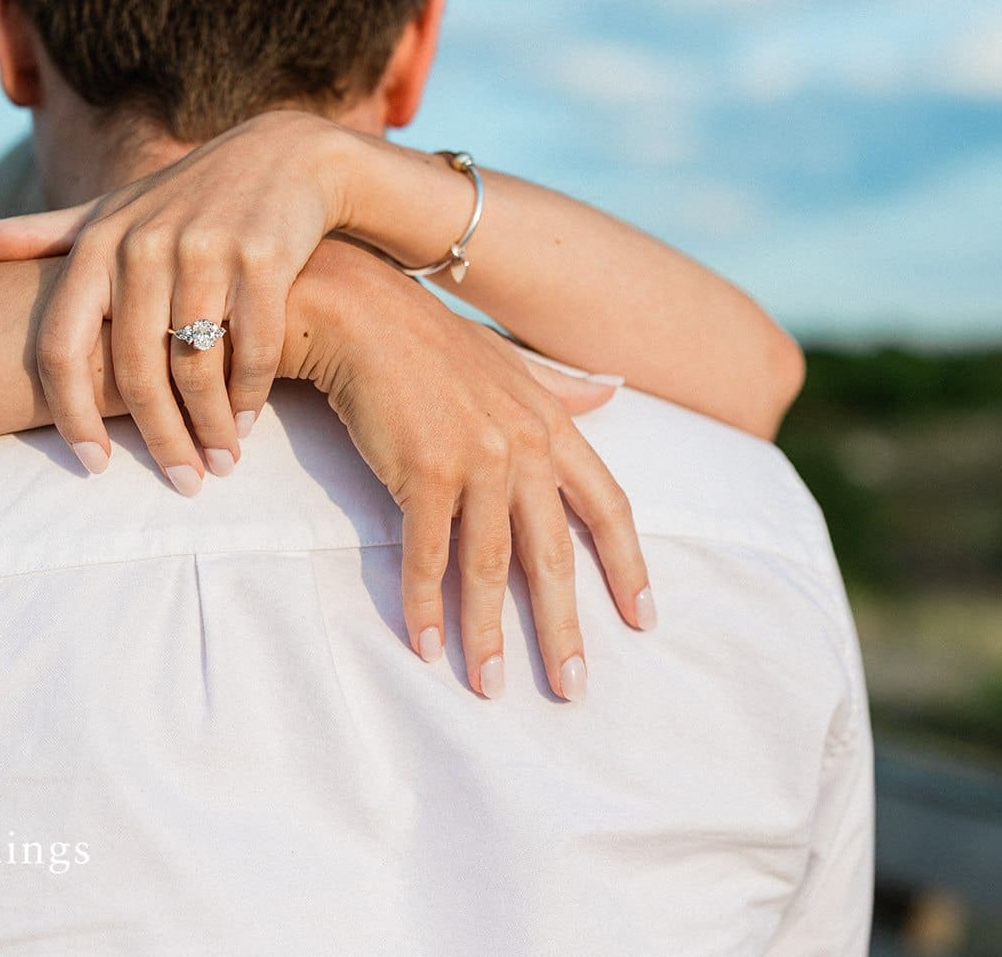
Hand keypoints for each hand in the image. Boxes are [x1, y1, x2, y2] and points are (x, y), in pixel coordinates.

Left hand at [0, 110, 347, 492]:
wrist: (282, 157)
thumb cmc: (183, 199)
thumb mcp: (108, 212)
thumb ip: (35, 237)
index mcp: (97, 245)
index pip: (60, 347)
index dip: (69, 414)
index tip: (91, 465)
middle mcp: (144, 246)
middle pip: (135, 372)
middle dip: (161, 439)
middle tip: (182, 482)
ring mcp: (205, 251)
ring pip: (196, 368)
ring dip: (211, 427)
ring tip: (220, 463)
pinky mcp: (263, 257)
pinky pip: (251, 349)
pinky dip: (250, 395)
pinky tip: (248, 423)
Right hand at [288, 243, 654, 701]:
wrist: (356, 309)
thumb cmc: (425, 339)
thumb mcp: (506, 360)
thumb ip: (560, 386)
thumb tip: (614, 389)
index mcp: (550, 422)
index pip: (608, 505)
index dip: (629, 566)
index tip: (645, 621)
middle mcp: (523, 444)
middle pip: (554, 554)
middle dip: (563, 628)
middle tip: (573, 691)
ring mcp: (476, 458)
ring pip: (491, 566)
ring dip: (489, 635)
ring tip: (492, 689)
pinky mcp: (422, 470)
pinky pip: (428, 554)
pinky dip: (426, 605)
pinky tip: (426, 648)